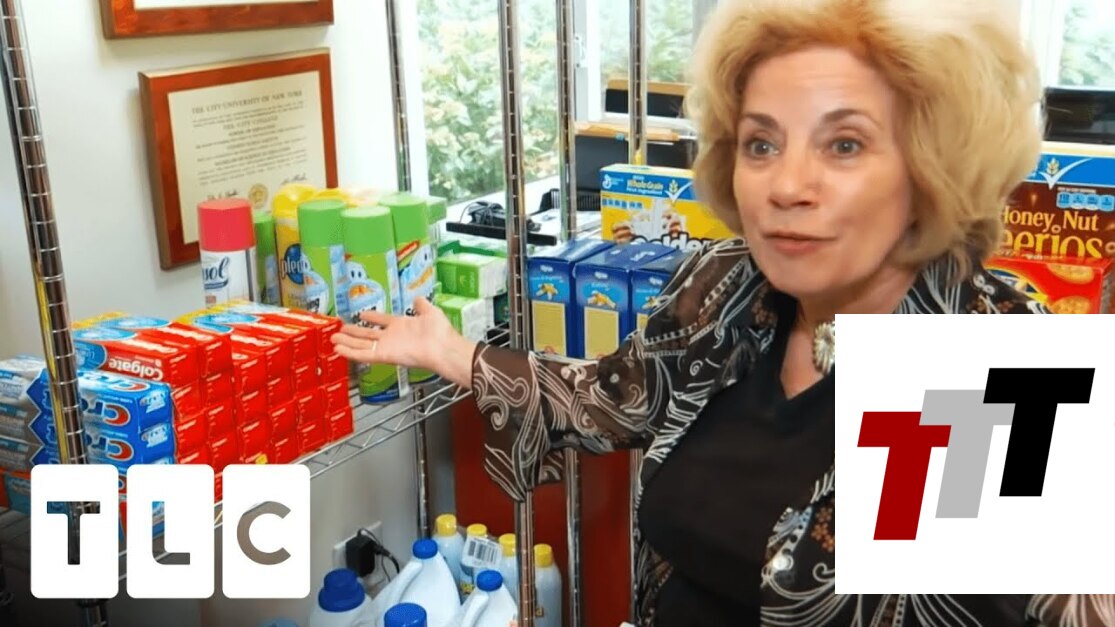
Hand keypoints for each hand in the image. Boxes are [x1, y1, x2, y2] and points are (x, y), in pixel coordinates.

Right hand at [330, 297, 477, 387]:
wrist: (442, 348)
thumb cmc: (439, 332)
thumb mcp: (430, 312)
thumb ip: (422, 306)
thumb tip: (418, 298)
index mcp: (402, 326)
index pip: (382, 321)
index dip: (372, 317)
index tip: (362, 313)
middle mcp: (392, 337)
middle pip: (368, 335)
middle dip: (353, 333)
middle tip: (339, 330)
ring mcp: (387, 347)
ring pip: (362, 345)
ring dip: (347, 343)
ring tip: (333, 340)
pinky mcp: (384, 356)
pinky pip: (364, 354)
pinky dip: (351, 352)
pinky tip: (339, 350)